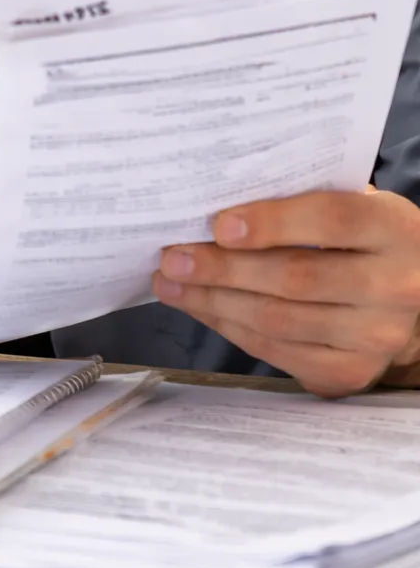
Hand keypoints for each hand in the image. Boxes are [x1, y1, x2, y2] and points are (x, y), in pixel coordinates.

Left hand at [152, 189, 419, 396]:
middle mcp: (395, 287)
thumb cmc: (362, 236)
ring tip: (170, 283)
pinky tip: (201, 308)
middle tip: (172, 257)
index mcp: (396, 230)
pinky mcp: (350, 373)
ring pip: (280, 322)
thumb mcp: (352, 202)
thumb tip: (219, 194)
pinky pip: (277, 353)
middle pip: (297, 278)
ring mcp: (375, 338)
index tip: (218, 224)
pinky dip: (230, 328)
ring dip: (214, 302)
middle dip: (223, 268)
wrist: (411, 293)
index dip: (272, 222)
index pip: (332, 220)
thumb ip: (301, 195)